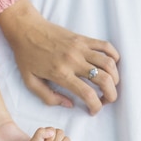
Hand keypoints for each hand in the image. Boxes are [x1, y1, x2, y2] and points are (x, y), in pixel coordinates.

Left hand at [0, 0, 120, 114]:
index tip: (94, 110)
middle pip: (104, 79)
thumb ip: (48, 97)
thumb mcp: (30, 82)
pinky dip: (114, 56)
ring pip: (109, 64)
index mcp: (61, 73)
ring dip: (115, 78)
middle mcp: (74, 61)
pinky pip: (106, 46)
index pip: (87, 93)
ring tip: (110, 85)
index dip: (95, 106)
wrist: (25, 29)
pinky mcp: (83, 38)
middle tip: (107, 100)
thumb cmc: (26, 56)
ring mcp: (80, 48)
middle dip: (111, 94)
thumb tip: (69, 104)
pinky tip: (112, 65)